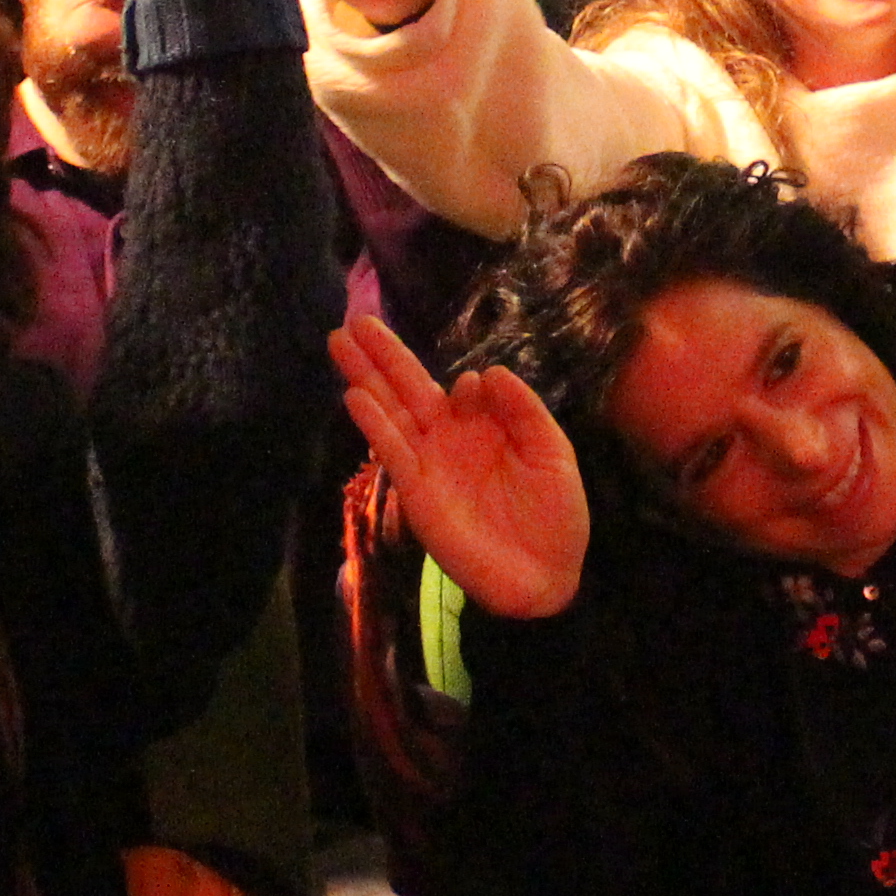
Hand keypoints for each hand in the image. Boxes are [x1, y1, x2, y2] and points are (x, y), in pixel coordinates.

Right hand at [333, 317, 588, 622]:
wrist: (546, 577)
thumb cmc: (556, 516)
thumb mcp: (551, 453)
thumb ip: (523, 410)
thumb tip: (488, 371)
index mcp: (486, 427)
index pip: (462, 389)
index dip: (468, 386)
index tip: (474, 389)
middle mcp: (451, 439)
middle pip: (411, 387)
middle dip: (384, 354)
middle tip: (354, 318)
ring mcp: (429, 463)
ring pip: (392, 410)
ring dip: (366, 376)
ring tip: (339, 340)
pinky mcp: (416, 491)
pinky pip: (392, 450)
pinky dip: (374, 423)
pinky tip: (355, 395)